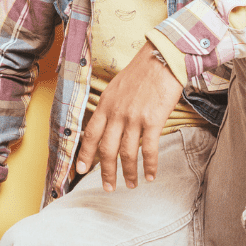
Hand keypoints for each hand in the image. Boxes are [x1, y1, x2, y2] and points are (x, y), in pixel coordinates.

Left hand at [75, 41, 182, 190]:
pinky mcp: (153, 120)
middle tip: (108, 187)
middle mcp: (116, 113)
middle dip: (106, 172)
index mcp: (105, 104)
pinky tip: (151, 175)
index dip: (85, 155)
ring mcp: (134, 118)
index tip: (81, 170)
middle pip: (106, 150)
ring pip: (127, 154)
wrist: (163, 58)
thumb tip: (109, 126)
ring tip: (131, 185)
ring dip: (128, 173)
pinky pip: (149, 149)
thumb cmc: (143, 71)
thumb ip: (111, 107)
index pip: (90, 135)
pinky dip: (150, 165)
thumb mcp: (117, 87)